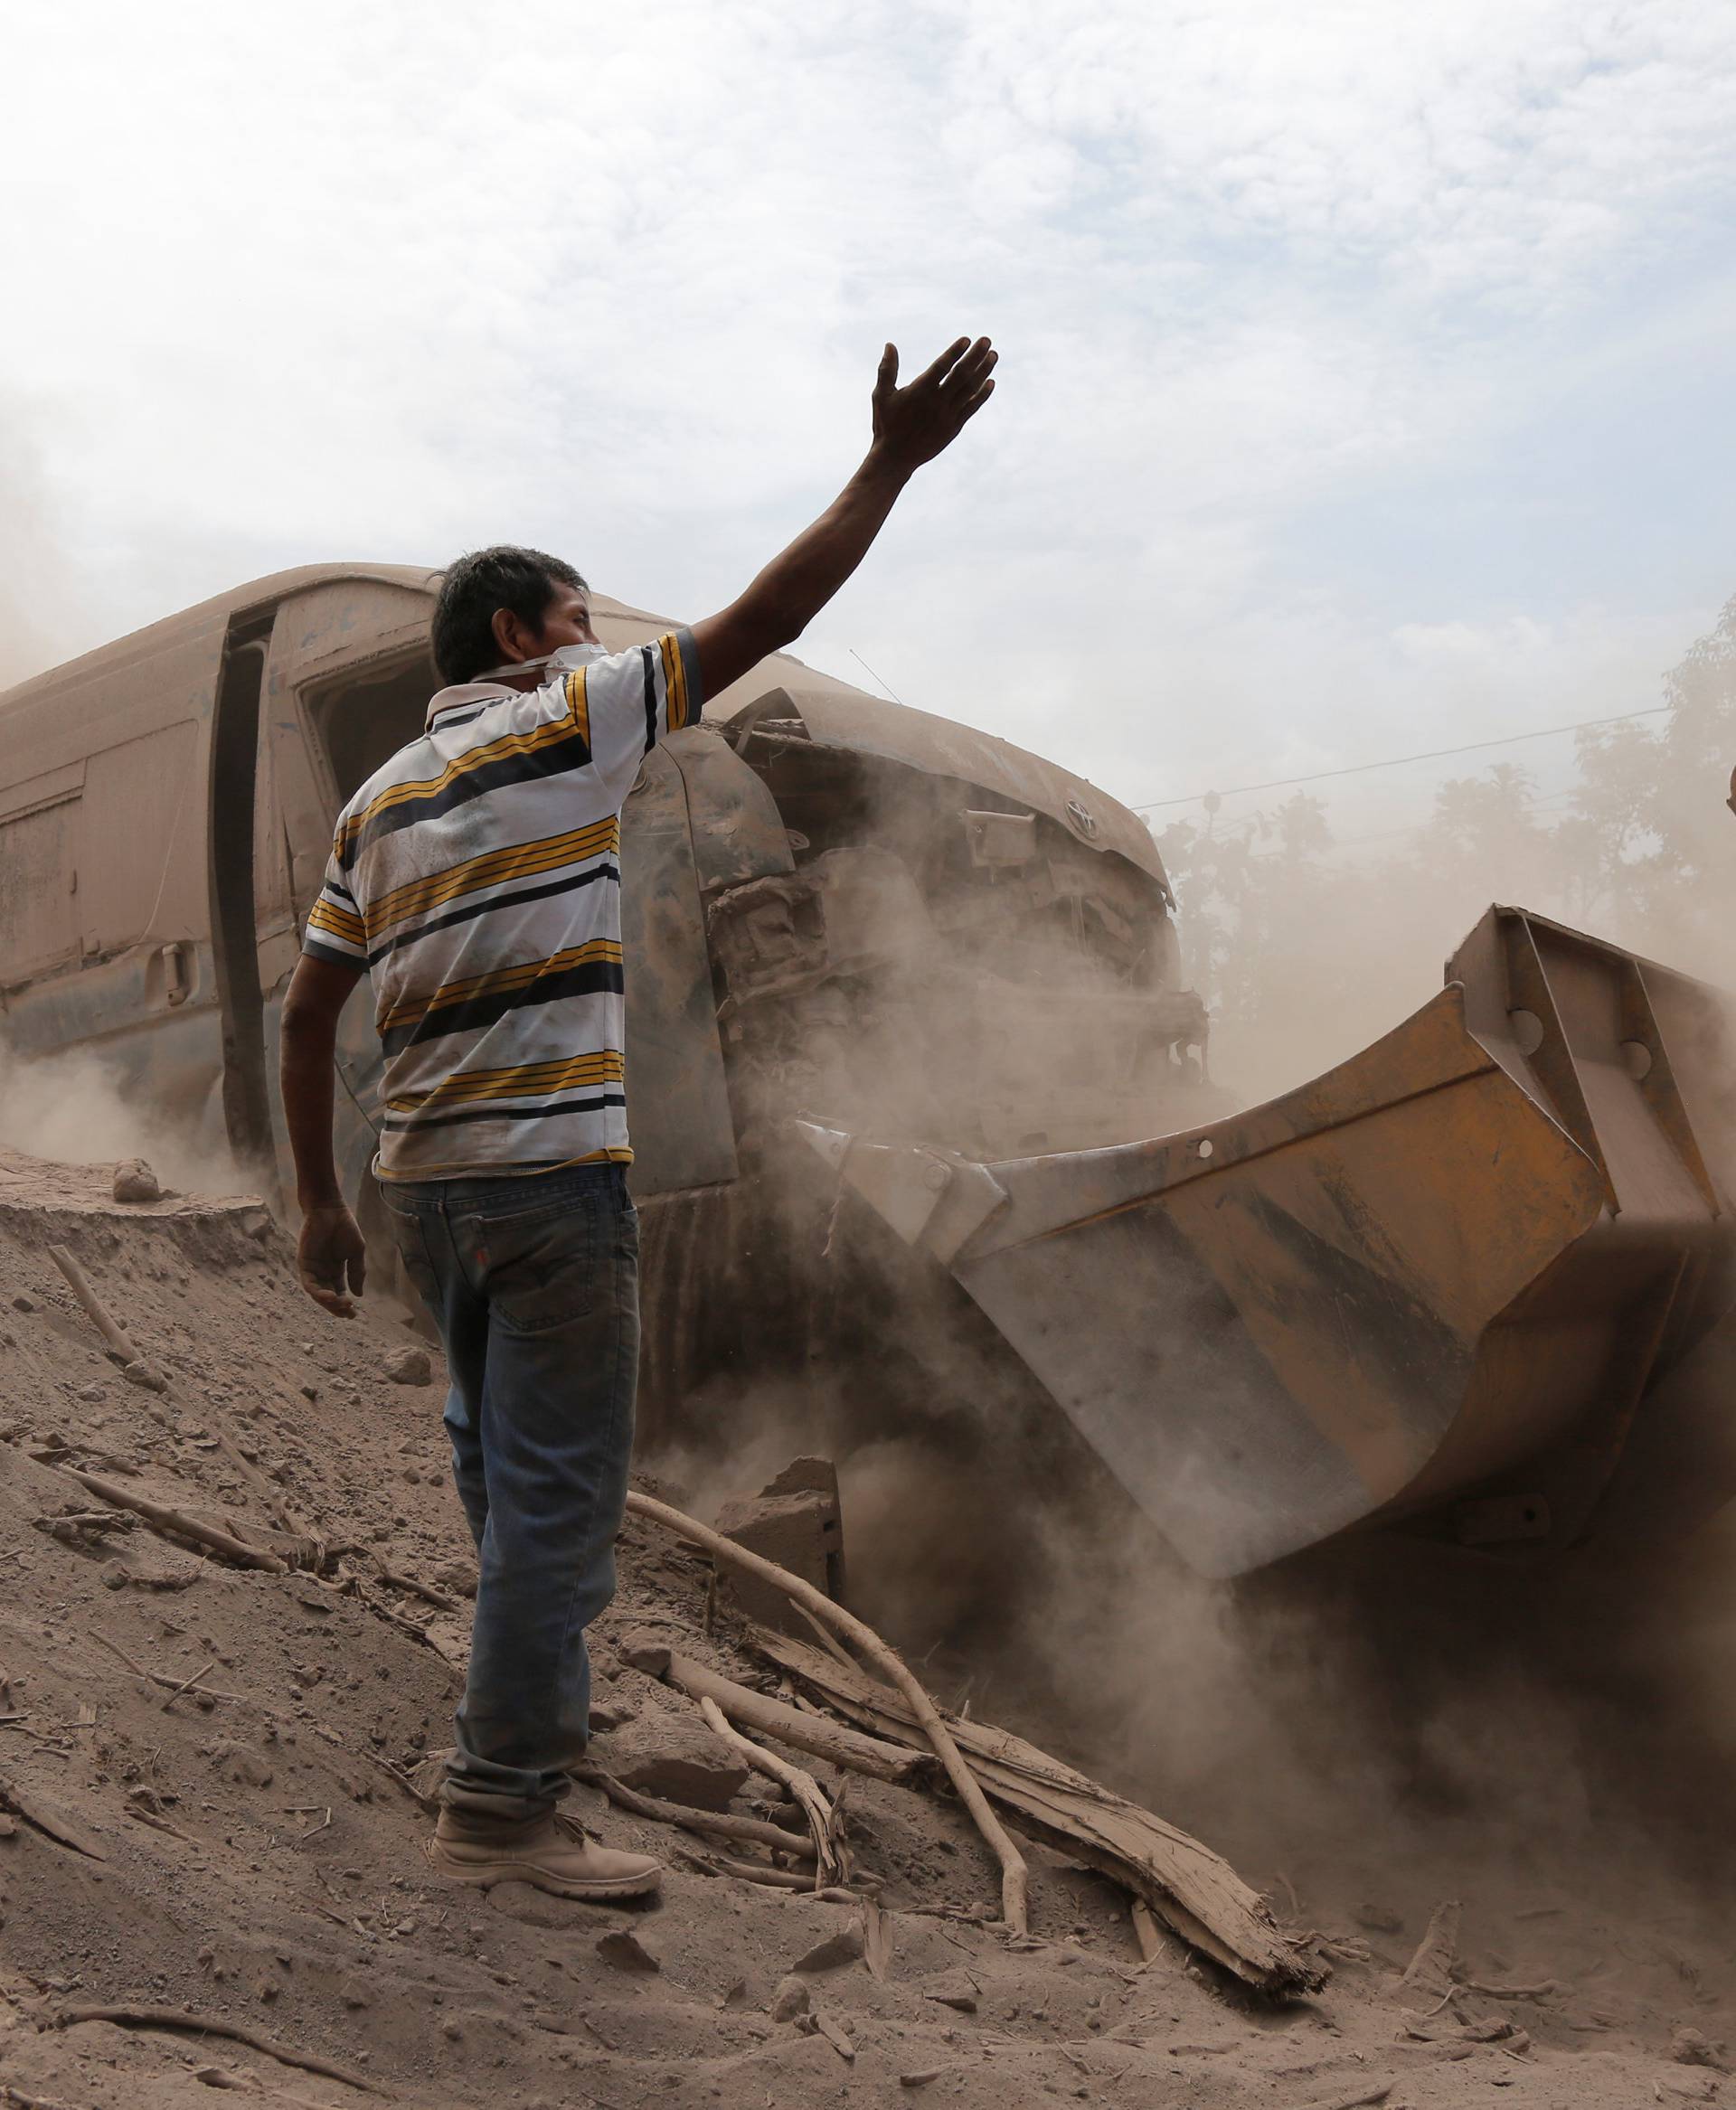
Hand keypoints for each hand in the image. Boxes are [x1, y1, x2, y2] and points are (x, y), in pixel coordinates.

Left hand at [297, 1203, 366, 1316]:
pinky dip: (317, 1292)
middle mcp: (323, 1272)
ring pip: (317, 1293)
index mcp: (335, 1271)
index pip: (339, 1293)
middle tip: (348, 1313)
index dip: (345, 1305)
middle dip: (337, 1307)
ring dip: (328, 1302)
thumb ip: (357, 1273)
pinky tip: (328, 1296)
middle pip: (328, 1297)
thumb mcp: (356, 1252)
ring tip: (340, 1305)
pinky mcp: (304, 1263)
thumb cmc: (344, 1227)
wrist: (330, 1209)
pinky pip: (308, 1283)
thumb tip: (359, 1295)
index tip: (354, 1314)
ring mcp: (312, 1269)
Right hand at [870, 336, 996, 471]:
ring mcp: (947, 416)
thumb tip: (890, 345)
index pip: (942, 367)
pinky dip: (982, 395)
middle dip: (976, 356)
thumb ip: (887, 370)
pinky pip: (972, 408)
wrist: (896, 457)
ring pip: (970, 389)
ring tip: (993, 355)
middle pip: (961, 374)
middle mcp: (936, 402)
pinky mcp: (954, 428)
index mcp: (919, 391)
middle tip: (987, 340)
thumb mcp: (881, 396)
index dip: (955, 352)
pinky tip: (991, 382)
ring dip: (984, 371)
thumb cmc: (886, 424)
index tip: (966, 339)